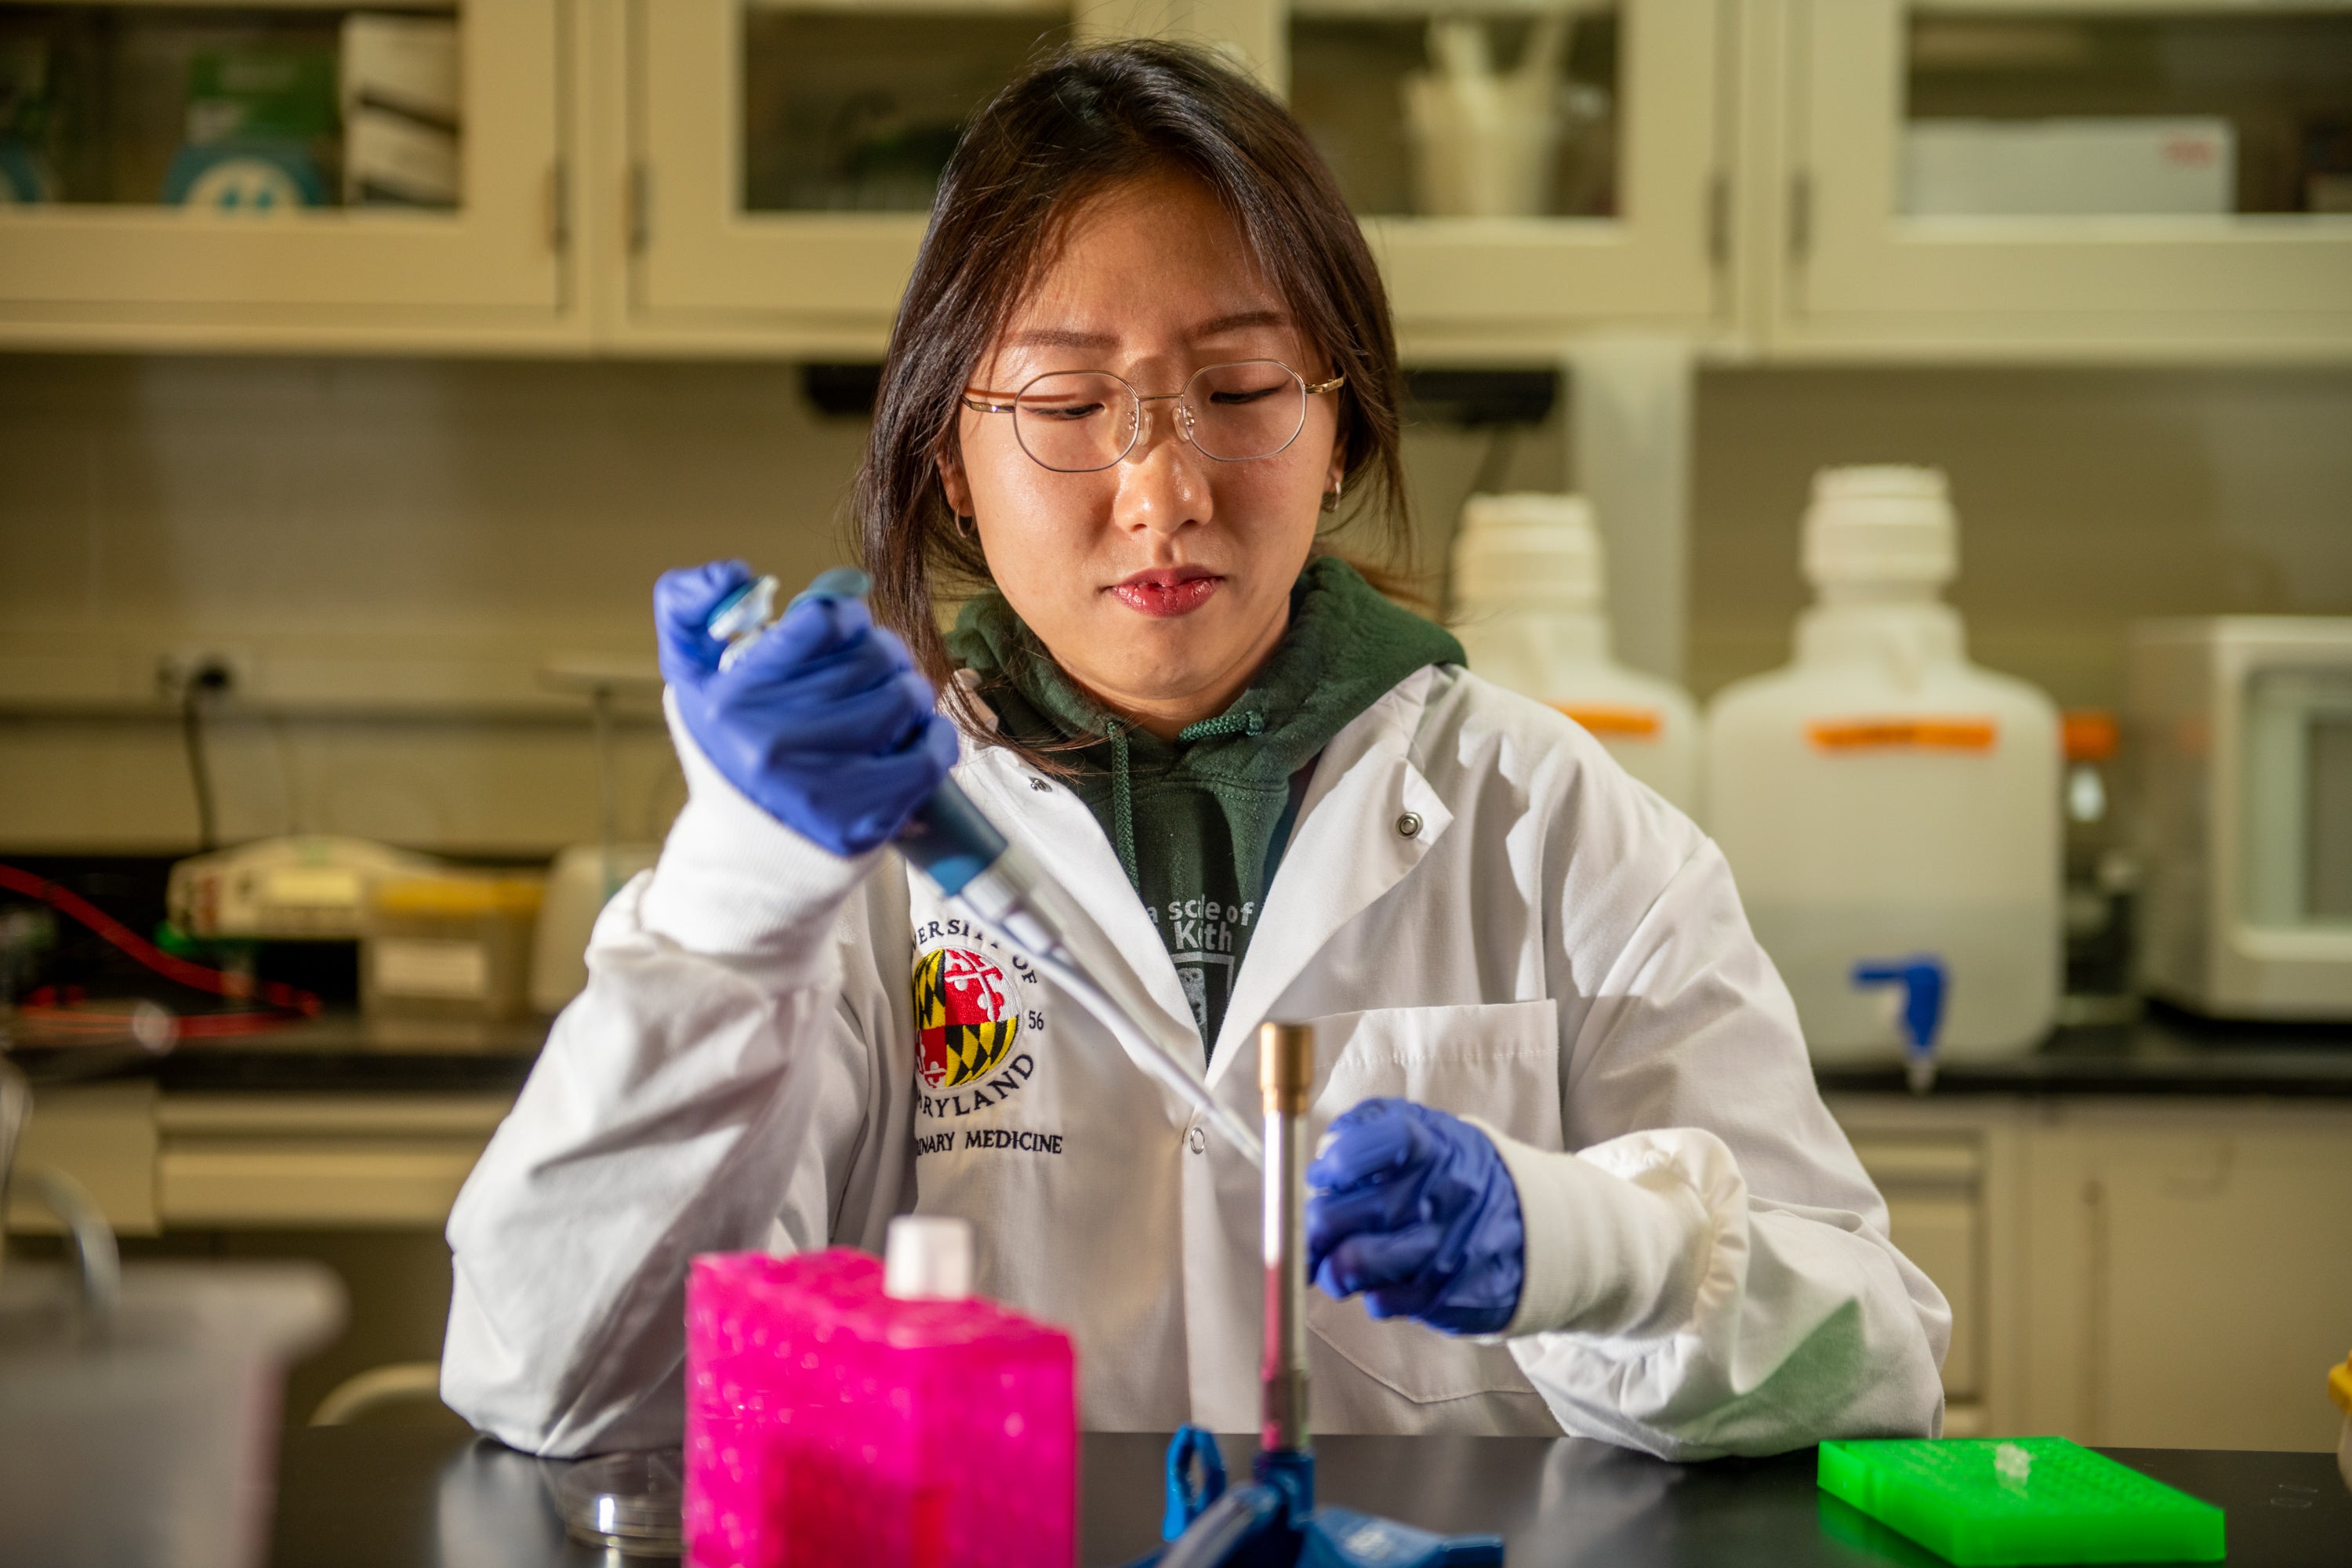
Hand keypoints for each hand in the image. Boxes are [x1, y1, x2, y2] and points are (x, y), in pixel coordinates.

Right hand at [654, 561, 958, 856]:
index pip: (819, 623)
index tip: (843, 628)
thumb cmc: (731, 749)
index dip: (844, 615)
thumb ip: (688, 608)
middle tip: (874, 666)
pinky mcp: (861, 820)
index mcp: (729, 701)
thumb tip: (735, 572)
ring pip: (905, 696)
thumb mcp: (690, 679)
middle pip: (871, 655)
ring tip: (889, 701)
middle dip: (882, 651)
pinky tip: (914, 735)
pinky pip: (929, 754)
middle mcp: (769, 743)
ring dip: (908, 690)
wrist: (748, 853)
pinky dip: (933, 737)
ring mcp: (818, 785)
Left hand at [1305, 1098, 1523, 1334]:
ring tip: (1334, 1261)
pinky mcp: (1443, 1297)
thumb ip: (1366, 1128)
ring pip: (1350, 1265)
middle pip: (1333, 1216)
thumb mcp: (1426, 1129)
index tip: (1322, 1176)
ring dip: (1328, 1267)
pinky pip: (1379, 1302)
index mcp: (1430, 1146)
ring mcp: (1440, 1251)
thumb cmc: (1458, 1174)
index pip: (1360, 1148)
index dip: (1329, 1165)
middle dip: (1310, 1227)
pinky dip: (1369, 1292)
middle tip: (1314, 1229)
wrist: (1535, 1227)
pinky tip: (1383, 1278)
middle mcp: (1435, 1198)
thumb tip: (1317, 1165)